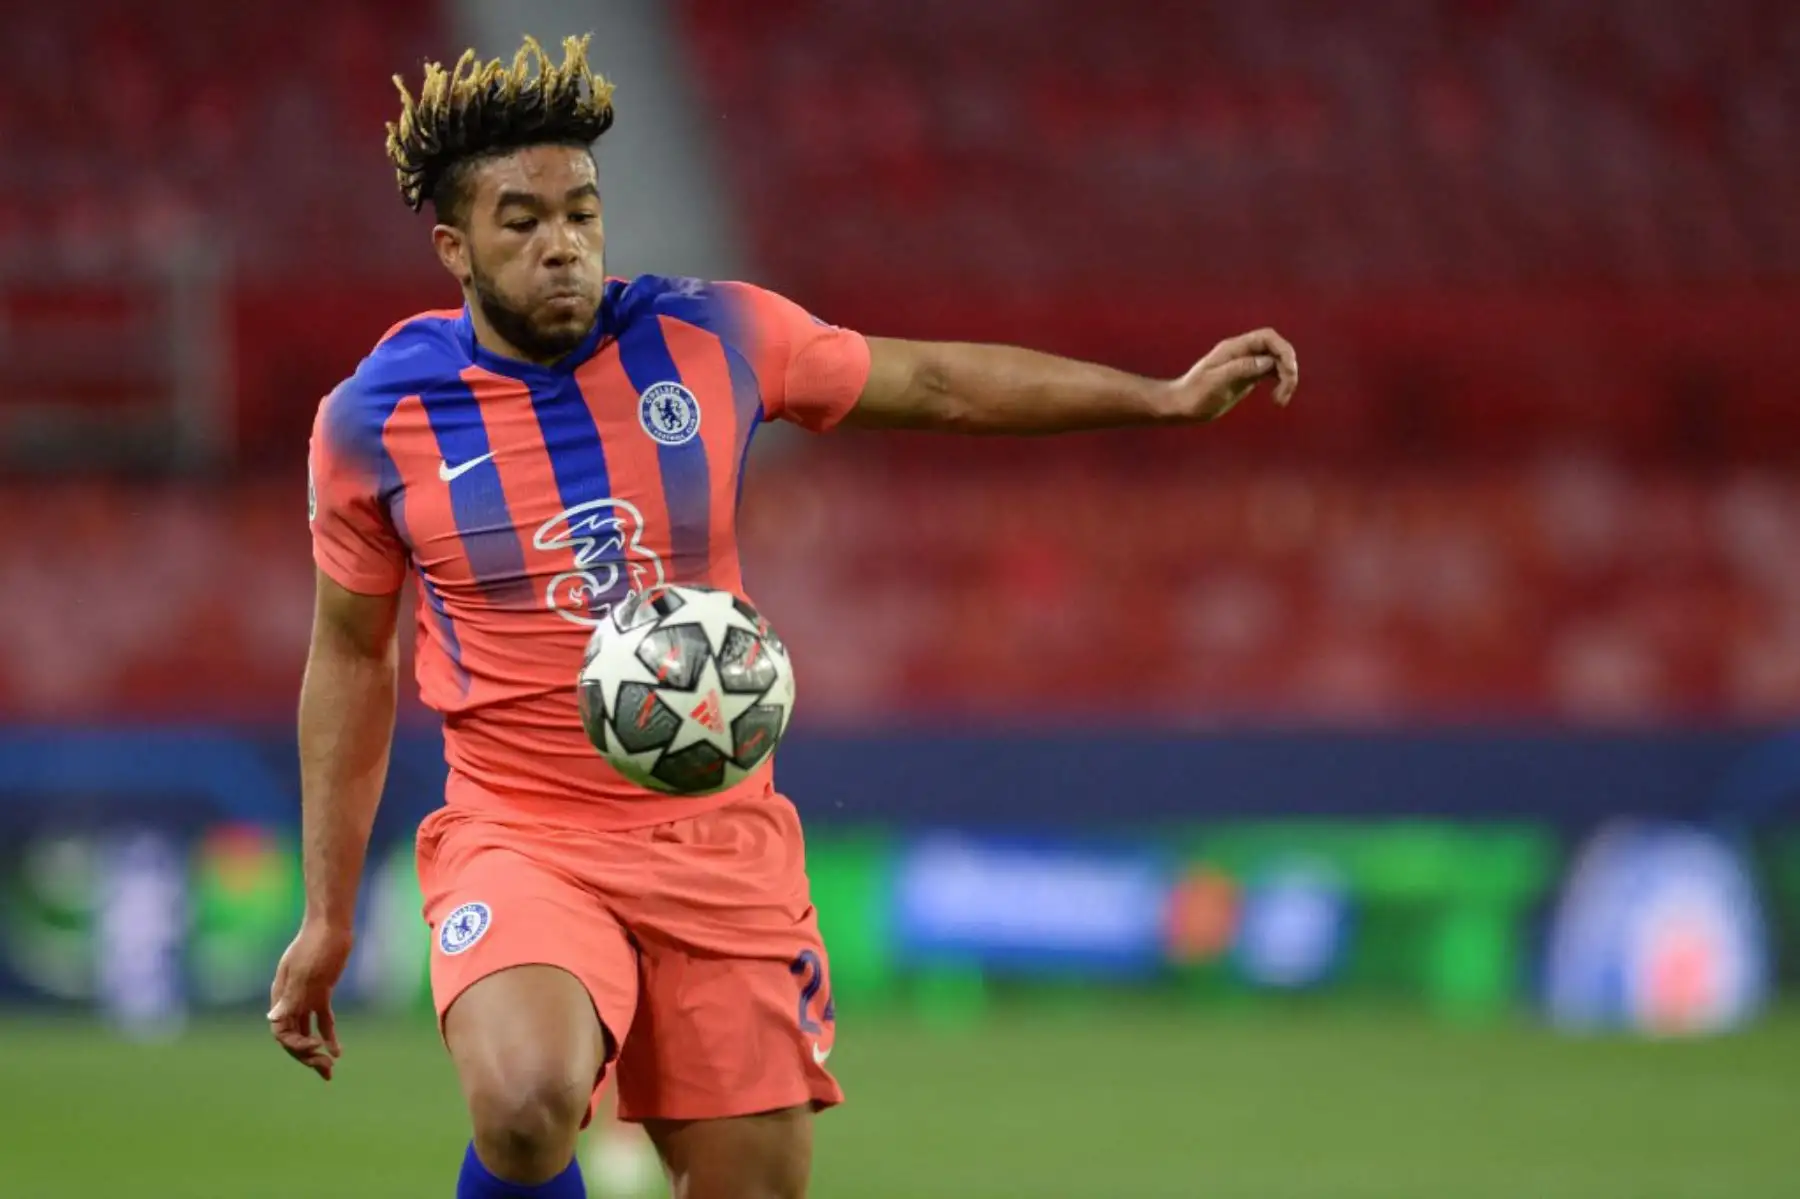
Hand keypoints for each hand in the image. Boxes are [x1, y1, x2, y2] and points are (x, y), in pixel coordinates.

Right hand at [267, 918, 352, 1080]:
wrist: (331, 924)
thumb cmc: (316, 945)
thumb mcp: (305, 972)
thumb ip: (290, 997)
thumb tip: (272, 1019)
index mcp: (281, 997)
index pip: (281, 1032)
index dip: (296, 1046)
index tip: (316, 1048)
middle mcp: (290, 1001)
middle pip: (293, 1037)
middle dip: (307, 1056)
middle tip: (326, 1071)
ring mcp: (305, 997)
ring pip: (307, 1031)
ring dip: (316, 1051)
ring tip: (330, 1069)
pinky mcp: (321, 993)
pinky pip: (322, 1020)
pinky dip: (328, 1036)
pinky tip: (337, 1052)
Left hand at [1166, 328, 1298, 422]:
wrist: (1181, 406)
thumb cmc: (1195, 395)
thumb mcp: (1216, 382)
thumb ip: (1241, 368)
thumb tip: (1268, 361)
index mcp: (1234, 349)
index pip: (1267, 338)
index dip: (1283, 350)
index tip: (1288, 372)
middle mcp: (1242, 353)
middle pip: (1276, 349)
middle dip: (1287, 368)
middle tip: (1285, 392)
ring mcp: (1245, 364)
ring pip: (1276, 363)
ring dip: (1285, 379)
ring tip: (1280, 401)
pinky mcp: (1246, 377)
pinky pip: (1270, 374)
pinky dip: (1279, 384)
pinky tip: (1277, 399)